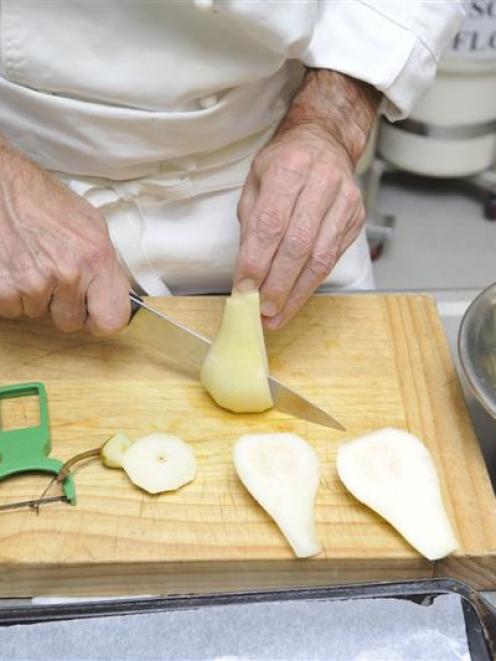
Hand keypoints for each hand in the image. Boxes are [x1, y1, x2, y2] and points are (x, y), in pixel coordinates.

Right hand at [0, 138, 129, 333]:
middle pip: (70, 322)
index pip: (112, 320)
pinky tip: (11, 264)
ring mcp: (33, 283)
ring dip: (32, 295)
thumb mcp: (89, 224)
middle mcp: (68, 273)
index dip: (101, 320)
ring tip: (28, 260)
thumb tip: (113, 294)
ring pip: (36, 314)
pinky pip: (10, 309)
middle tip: (51, 275)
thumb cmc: (41, 200)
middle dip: (61, 306)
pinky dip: (9, 292)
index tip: (92, 312)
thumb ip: (104, 264)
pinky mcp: (3, 289)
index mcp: (96, 257)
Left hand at [234, 70, 379, 328]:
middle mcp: (322, 181)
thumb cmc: (284, 162)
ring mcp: (345, 200)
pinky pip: (333, 257)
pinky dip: (312, 282)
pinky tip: (296, 298)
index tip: (244, 289)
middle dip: (278, 284)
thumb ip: (251, 223)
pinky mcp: (356, 217)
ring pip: (320, 257)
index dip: (257, 261)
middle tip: (262, 311)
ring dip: (297, 292)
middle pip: (298, 244)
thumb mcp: (255, 181)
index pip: (270, 223)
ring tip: (278, 315)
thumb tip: (247, 273)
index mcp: (289, 166)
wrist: (325, 140)